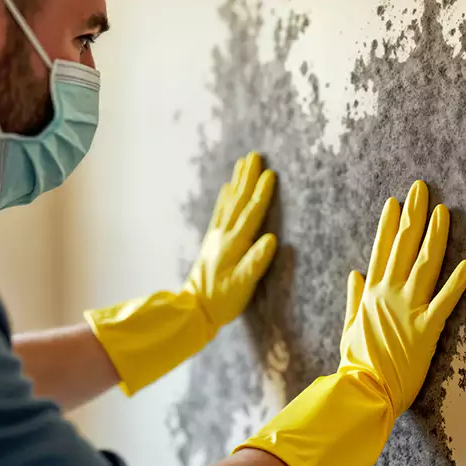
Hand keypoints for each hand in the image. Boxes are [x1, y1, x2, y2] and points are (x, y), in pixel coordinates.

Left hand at [184, 152, 277, 327]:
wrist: (194, 310)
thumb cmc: (222, 300)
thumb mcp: (242, 285)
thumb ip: (256, 262)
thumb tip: (272, 239)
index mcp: (234, 244)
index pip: (251, 214)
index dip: (262, 193)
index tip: (271, 173)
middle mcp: (224, 236)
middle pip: (238, 201)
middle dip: (248, 178)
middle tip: (254, 155)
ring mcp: (216, 237)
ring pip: (229, 203)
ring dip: (237, 182)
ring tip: (242, 163)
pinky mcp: (213, 242)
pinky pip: (221, 213)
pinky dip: (225, 198)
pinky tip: (227, 189)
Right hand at [235, 180, 465, 465]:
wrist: (362, 391)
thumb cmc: (356, 363)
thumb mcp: (349, 327)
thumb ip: (354, 298)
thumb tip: (354, 273)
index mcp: (371, 294)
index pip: (381, 250)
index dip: (388, 224)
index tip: (395, 201)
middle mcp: (389, 295)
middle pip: (403, 247)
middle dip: (412, 215)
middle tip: (421, 188)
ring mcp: (408, 310)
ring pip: (425, 265)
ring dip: (435, 236)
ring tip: (444, 210)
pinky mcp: (426, 330)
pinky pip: (445, 302)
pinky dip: (456, 283)